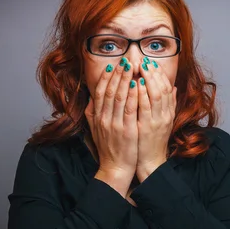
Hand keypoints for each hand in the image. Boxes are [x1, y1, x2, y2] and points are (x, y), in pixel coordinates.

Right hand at [85, 61, 138, 197]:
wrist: (115, 168)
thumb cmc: (108, 147)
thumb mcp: (95, 129)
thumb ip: (92, 112)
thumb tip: (91, 96)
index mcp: (97, 117)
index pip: (100, 92)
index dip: (106, 77)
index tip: (112, 65)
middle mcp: (104, 118)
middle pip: (110, 91)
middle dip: (118, 74)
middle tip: (125, 60)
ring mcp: (115, 124)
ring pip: (120, 97)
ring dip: (126, 80)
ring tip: (132, 67)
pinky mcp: (127, 130)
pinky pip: (130, 109)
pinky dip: (134, 96)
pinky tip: (138, 85)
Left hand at [136, 58, 176, 181]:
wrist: (149, 161)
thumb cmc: (152, 141)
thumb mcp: (163, 121)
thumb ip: (168, 104)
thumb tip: (173, 87)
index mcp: (168, 112)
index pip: (168, 88)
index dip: (160, 74)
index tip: (151, 63)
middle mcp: (165, 115)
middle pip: (163, 88)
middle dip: (154, 73)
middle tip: (144, 61)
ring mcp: (157, 121)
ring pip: (156, 94)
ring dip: (148, 79)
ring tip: (140, 67)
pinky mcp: (147, 127)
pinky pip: (145, 107)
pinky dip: (141, 94)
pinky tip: (135, 84)